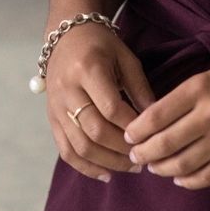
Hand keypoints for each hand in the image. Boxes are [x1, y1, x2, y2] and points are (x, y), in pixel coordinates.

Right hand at [43, 23, 155, 181]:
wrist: (65, 36)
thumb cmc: (102, 46)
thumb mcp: (126, 58)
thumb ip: (141, 90)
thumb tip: (158, 123)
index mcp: (87, 69)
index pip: (111, 108)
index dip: (132, 127)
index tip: (151, 137)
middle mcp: (67, 89)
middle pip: (94, 131)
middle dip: (122, 150)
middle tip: (145, 158)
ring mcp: (56, 106)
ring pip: (79, 146)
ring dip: (107, 162)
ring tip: (131, 168)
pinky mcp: (51, 118)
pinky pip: (66, 150)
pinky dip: (86, 167)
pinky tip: (106, 174)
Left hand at [123, 53, 209, 189]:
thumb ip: (184, 97)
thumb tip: (153, 122)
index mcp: (200, 88)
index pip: (156, 116)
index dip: (137, 130)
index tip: (128, 135)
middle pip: (165, 143)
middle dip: (144, 153)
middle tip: (135, 155)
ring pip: (184, 163)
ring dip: (163, 169)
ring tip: (155, 167)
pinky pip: (208, 175)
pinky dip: (189, 181)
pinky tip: (180, 178)